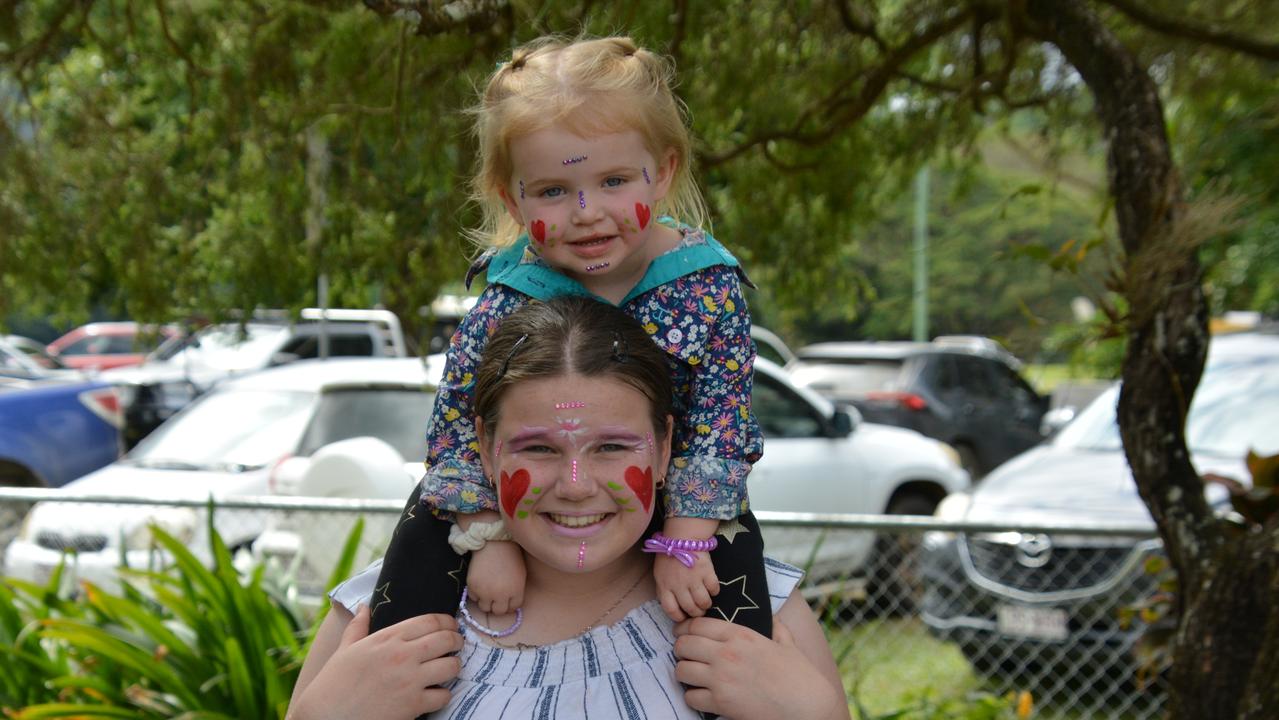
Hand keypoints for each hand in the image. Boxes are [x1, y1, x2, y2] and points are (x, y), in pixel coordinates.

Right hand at [289, 605, 463, 719]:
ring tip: (448, 668)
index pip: (430, 621)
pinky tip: (435, 694)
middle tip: (457, 644)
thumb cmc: (334, 683)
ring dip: (453, 667)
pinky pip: (444, 696)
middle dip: (457, 641)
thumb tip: (362, 607)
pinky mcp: (413, 705)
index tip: (451, 626)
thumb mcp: (345, 650)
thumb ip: (358, 627)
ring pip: (451, 666)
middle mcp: (402, 655)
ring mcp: (410, 680)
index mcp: (387, 638)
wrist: (325, 716)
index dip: (447, 622)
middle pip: (446, 640)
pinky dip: (443, 695)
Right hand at [467, 540, 525, 614]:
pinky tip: (480, 583)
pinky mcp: (473, 586)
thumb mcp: (520, 575)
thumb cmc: (510, 556)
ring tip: (487, 590)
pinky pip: (473, 598)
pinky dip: (476, 593)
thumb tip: (509, 605)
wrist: (493, 543)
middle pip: (498, 612)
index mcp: (516, 591)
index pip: (513, 608)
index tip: (506, 599)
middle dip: (498, 605)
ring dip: (486, 601)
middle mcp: (501, 595)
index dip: (510, 604)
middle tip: (496, 597)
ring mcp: (485, 592)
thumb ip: (516, 591)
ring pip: (484, 608)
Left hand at [653, 551, 718, 621]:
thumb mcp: (659, 574)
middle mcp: (678, 585)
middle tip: (699, 611)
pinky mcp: (707, 571)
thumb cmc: (669, 556)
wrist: (682, 537)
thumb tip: (671, 605)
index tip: (684, 617)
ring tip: (706, 603)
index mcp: (665, 586)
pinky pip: (714, 589)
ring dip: (706, 605)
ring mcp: (693, 579)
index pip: (671, 610)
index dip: (678, 617)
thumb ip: (664, 590)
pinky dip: (714, 591)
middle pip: (689, 608)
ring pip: (703, 602)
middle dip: (696, 613)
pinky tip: (711, 588)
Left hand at [673, 616, 846, 719]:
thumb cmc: (800, 676)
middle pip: (683, 645)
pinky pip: (690, 698)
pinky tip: (704, 697)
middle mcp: (727, 654)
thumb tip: (773, 618)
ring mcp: (721, 679)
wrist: (807, 707)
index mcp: (741, 635)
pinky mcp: (721, 703)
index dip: (684, 629)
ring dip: (685, 674)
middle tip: (687, 657)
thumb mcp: (788, 644)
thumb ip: (776, 628)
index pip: (697, 625)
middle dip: (681, 651)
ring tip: (694, 678)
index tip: (681, 634)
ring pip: (681, 671)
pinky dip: (694, 698)